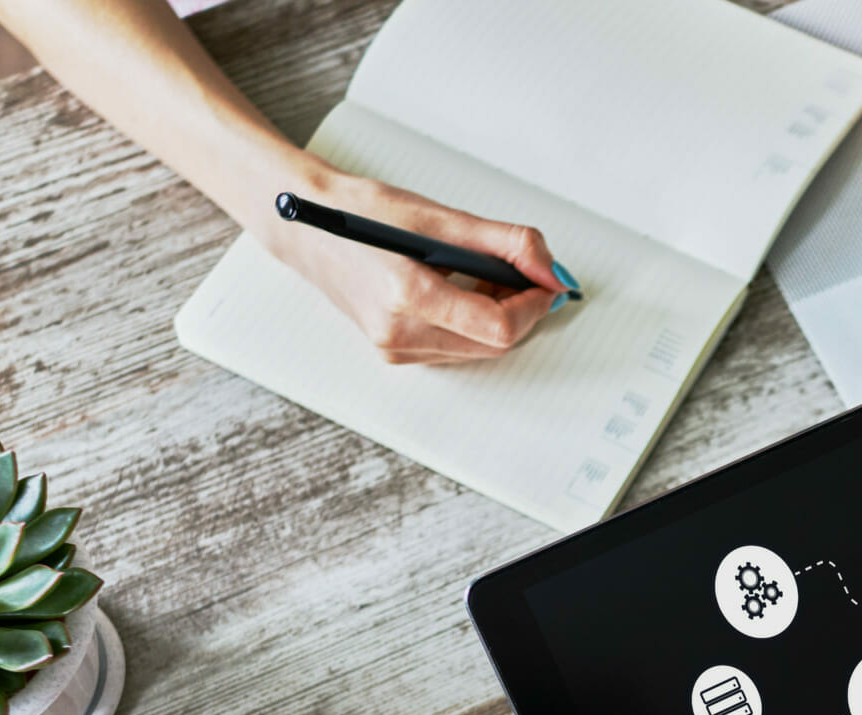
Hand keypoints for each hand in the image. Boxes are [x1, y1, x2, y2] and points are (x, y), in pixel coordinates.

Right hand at [262, 168, 574, 364]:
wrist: (308, 229)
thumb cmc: (365, 214)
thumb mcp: (441, 218)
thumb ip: (507, 243)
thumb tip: (552, 270)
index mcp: (408, 297)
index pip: (499, 327)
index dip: (534, 305)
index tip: (547, 280)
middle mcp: (399, 333)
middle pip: (494, 344)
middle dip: (520, 310)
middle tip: (521, 272)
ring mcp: (395, 348)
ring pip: (479, 350)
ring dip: (498, 318)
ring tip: (484, 276)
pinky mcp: (394, 352)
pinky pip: (456, 349)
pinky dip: (474, 324)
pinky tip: (463, 291)